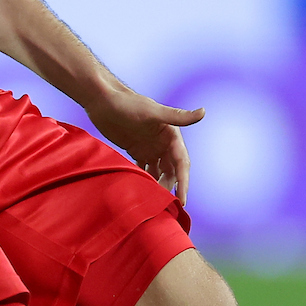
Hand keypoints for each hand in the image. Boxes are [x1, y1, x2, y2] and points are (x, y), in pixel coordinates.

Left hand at [86, 85, 203, 201]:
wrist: (102, 101)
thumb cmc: (128, 103)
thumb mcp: (153, 112)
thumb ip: (177, 116)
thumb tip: (203, 112)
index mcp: (172, 135)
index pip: (182, 163)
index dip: (183, 182)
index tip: (182, 200)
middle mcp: (163, 143)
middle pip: (171, 171)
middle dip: (169, 187)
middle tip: (162, 204)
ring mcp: (150, 148)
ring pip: (159, 172)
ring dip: (158, 185)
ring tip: (152, 200)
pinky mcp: (137, 151)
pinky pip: (145, 169)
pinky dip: (145, 179)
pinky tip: (141, 190)